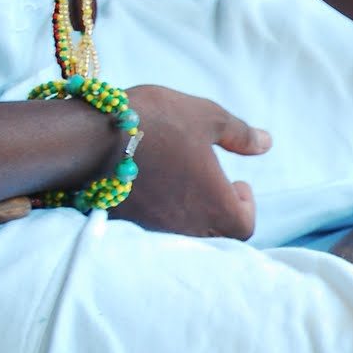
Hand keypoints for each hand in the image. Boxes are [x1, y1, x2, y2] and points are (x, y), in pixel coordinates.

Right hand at [109, 85, 271, 238]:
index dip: (244, 205)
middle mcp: (190, 229)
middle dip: (219, 210)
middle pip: (216, 235)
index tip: (235, 182)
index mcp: (218, 210)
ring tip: (180, 181)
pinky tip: (149, 185)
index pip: (244, 225)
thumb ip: (240, 134)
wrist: (84, 140)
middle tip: (210, 183)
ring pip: (185, 233)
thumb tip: (267, 142)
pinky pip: (153, 227)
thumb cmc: (154, 125)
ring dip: (190, 212)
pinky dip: (159, 212)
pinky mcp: (127, 226)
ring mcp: (156, 232)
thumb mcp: (206, 118)